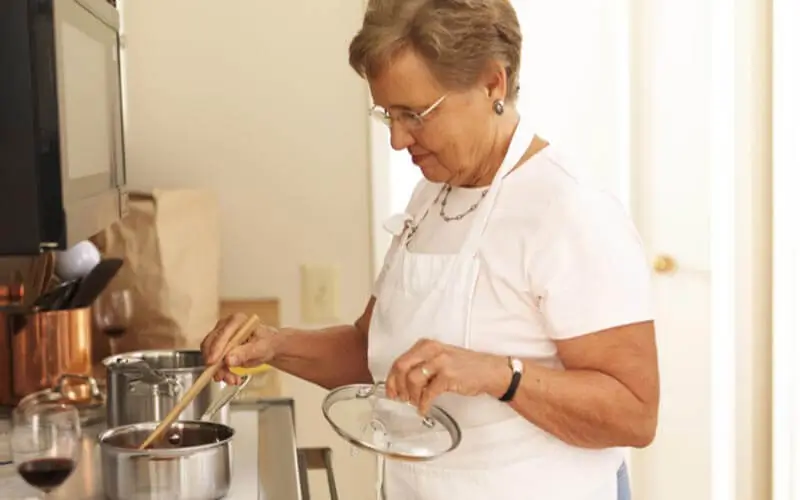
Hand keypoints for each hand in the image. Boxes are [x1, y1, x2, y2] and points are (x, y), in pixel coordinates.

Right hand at [201, 313, 280, 385]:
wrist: (268, 346)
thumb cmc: (266, 343)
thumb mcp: (260, 349)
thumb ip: (245, 353)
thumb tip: (228, 360)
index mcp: (237, 320)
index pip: (222, 333)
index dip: (216, 348)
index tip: (213, 363)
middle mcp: (225, 325)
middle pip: (211, 344)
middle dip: (216, 363)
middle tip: (222, 377)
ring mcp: (220, 336)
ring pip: (210, 354)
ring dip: (219, 370)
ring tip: (232, 380)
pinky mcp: (218, 347)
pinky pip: (213, 361)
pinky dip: (221, 372)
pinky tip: (231, 378)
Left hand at [385, 339, 510, 414]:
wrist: (490, 371)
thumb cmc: (465, 366)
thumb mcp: (440, 358)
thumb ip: (422, 365)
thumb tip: (401, 382)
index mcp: (426, 345)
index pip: (400, 360)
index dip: (391, 378)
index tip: (390, 391)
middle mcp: (431, 350)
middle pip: (401, 367)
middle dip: (397, 386)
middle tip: (399, 398)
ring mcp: (440, 362)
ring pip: (413, 380)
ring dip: (411, 396)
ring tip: (415, 403)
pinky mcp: (448, 376)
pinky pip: (428, 393)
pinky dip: (423, 404)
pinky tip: (424, 409)